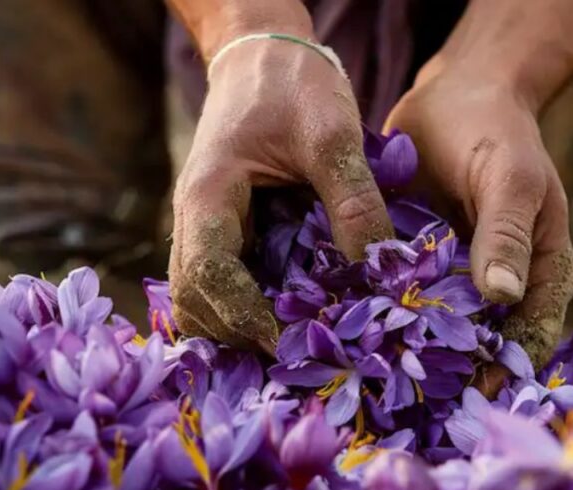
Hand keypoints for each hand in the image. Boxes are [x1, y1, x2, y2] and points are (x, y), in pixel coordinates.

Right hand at [170, 33, 391, 351]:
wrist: (265, 52)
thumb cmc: (294, 87)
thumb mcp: (333, 138)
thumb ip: (354, 202)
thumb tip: (380, 273)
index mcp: (209, 197)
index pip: (208, 275)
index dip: (243, 316)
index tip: (287, 341)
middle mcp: (195, 219)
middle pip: (192, 300)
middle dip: (234, 333)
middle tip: (294, 354)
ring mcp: (206, 226)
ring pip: (199, 298)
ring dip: (235, 326)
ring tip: (292, 343)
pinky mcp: (225, 228)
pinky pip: (220, 282)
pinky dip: (244, 307)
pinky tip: (288, 318)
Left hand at [385, 64, 572, 386]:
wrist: (458, 92)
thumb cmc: (496, 132)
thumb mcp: (509, 179)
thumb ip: (506, 236)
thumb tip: (505, 298)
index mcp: (541, 275)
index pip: (529, 341)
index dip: (501, 373)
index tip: (465, 401)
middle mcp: (500, 290)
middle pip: (480, 350)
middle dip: (446, 377)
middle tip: (403, 406)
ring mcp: (455, 282)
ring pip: (435, 334)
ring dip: (406, 355)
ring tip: (368, 381)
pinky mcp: (416, 269)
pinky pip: (400, 304)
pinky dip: (379, 319)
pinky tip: (344, 337)